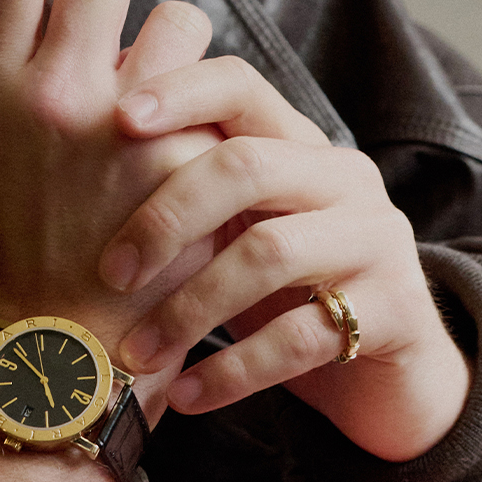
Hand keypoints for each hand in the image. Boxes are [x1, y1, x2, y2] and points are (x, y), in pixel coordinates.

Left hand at [97, 57, 471, 461]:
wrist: (393, 374)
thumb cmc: (289, 290)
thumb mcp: (239, 228)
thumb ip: (189, 181)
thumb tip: (87, 124)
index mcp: (301, 143)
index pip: (240, 86)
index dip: (179, 92)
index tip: (117, 119)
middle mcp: (344, 178)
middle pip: (245, 166)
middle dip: (166, 217)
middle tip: (111, 273)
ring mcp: (376, 241)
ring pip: (268, 254)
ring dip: (189, 309)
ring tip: (136, 352)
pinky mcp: (394, 312)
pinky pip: (300, 337)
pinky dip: (232, 370)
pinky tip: (186, 396)